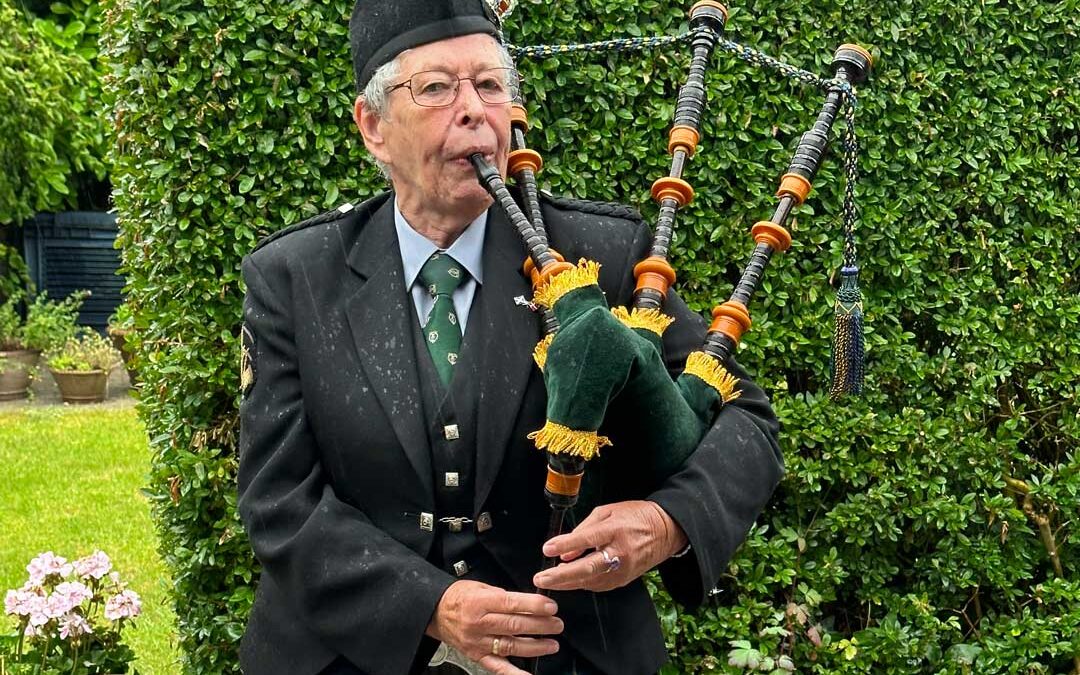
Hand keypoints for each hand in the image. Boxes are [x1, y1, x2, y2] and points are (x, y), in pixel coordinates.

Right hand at [426, 580, 561, 674]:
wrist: (435, 612)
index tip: (551, 606)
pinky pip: (497, 667)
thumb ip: (503, 596)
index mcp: (480, 602)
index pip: (511, 604)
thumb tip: (529, 603)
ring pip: (510, 647)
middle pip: (515, 626)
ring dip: (535, 647)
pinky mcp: (476, 656)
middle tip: (557, 624)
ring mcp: (478, 642)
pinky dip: (513, 673)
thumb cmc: (460, 597)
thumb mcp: (480, 587)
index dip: (534, 606)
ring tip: (552, 644)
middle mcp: (479, 624)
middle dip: (540, 626)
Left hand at [532, 500, 687, 592]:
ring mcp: (623, 569)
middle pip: (587, 568)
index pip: (587, 539)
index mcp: (615, 529)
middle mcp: (620, 552)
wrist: (665, 531)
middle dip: (561, 576)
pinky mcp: (624, 580)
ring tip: (549, 580)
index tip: (547, 549)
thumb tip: (564, 551)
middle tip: (541, 578)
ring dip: (568, 583)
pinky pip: (598, 585)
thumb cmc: (635, 516)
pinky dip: (582, 583)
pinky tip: (569, 580)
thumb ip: (584, 529)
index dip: (566, 545)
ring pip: (591, 581)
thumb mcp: (608, 511)